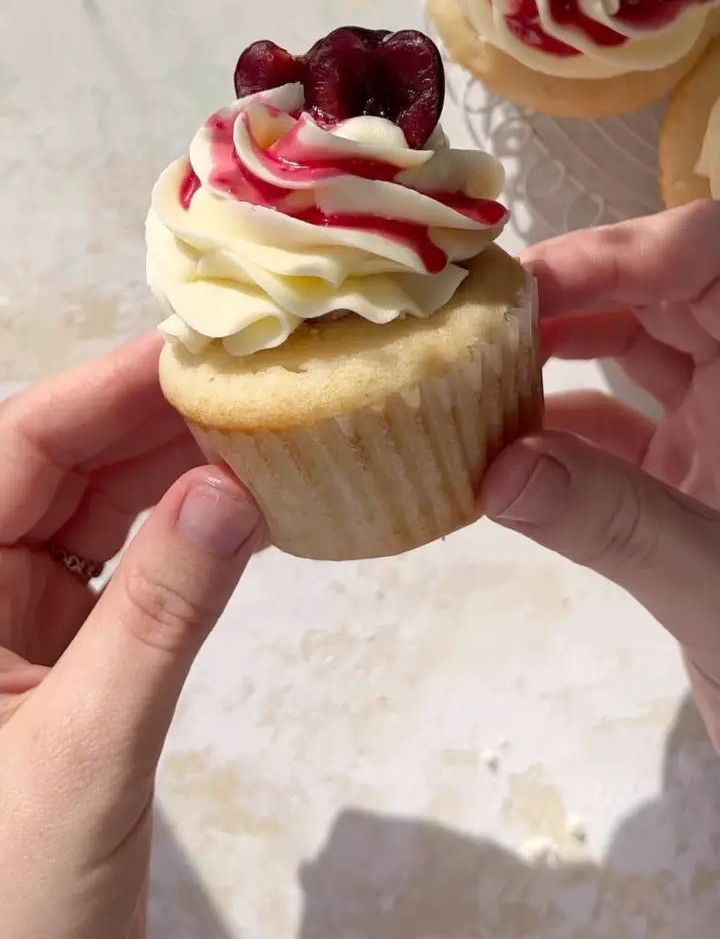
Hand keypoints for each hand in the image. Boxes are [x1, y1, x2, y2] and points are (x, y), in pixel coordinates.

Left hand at [0, 333, 264, 938]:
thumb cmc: (9, 906)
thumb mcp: (85, 752)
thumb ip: (159, 615)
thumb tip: (229, 490)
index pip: (14, 452)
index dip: (101, 390)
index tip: (191, 349)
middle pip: (57, 467)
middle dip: (150, 419)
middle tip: (249, 378)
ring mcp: (12, 623)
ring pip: (94, 510)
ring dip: (173, 470)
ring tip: (259, 428)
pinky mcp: (59, 657)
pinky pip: (122, 568)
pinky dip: (181, 537)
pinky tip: (241, 508)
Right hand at [479, 202, 719, 749]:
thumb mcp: (712, 583)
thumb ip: (612, 522)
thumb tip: (495, 470)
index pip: (710, 258)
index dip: (623, 250)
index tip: (528, 284)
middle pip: (659, 293)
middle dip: (567, 295)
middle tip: (471, 317)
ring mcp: (716, 433)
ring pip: (631, 354)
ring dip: (551, 358)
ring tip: (467, 373)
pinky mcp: (684, 479)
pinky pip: (613, 429)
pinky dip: (553, 433)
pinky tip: (491, 452)